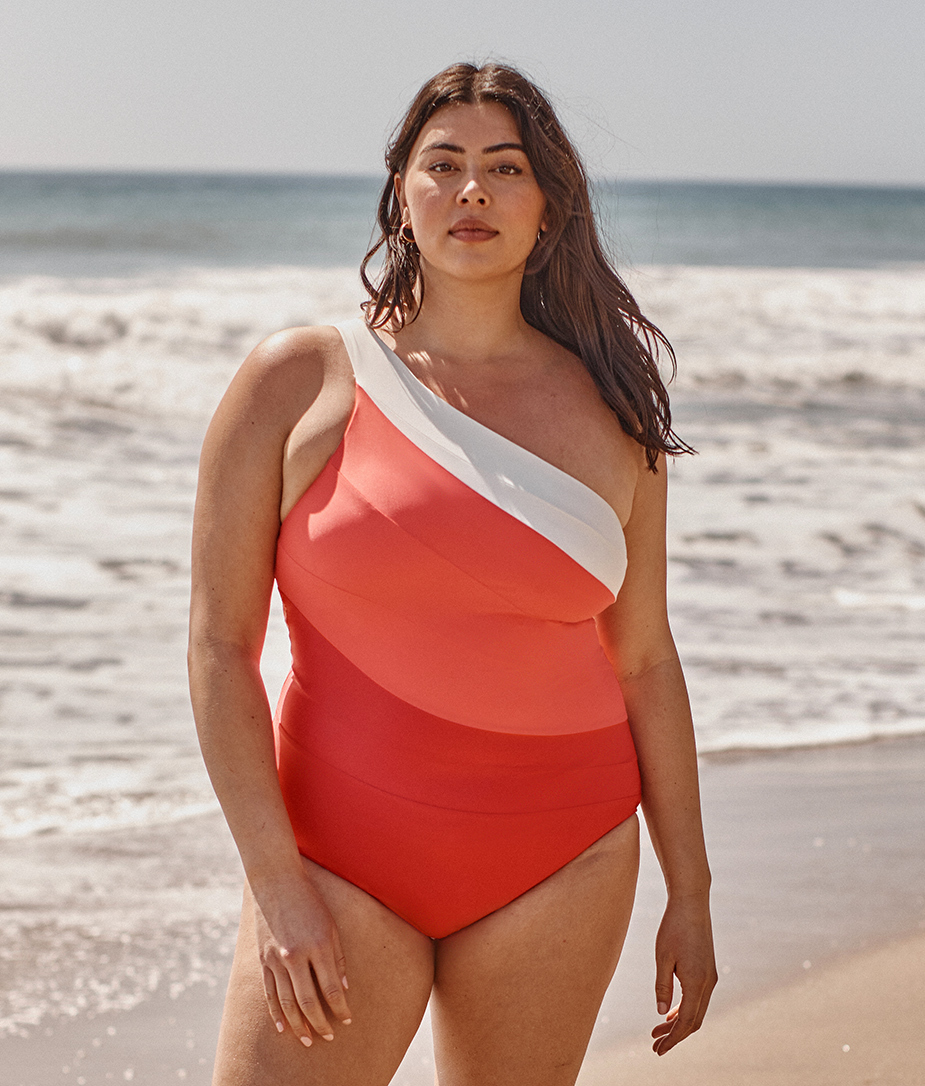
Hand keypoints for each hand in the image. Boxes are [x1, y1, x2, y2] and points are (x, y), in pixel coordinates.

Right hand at [250, 870, 352, 1045]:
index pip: (331, 988)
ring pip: (286, 1002)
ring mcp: (276, 959)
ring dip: (298, 1025)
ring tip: (308, 1039)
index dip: (340, 1008)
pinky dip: (276, 1012)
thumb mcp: (331, 925)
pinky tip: (283, 1027)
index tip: (347, 1020)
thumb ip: (338, 957)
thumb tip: (344, 988)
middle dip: (320, 1023)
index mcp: (317, 945)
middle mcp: (295, 955)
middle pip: (308, 1001)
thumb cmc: (309, 900)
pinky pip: (269, 993)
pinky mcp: (262, 959)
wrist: (276, 881)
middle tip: (328, 1037)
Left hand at [650, 892, 716, 1054]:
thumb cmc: (673, 927)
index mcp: (697, 982)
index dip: (672, 1039)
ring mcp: (710, 976)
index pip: (686, 1021)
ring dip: (679, 1022)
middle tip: (655, 1046)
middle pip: (694, 1021)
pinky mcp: (708, 970)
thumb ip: (662, 986)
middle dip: (675, 1035)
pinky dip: (685, 1009)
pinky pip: (698, 998)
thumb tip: (661, 1013)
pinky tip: (670, 1011)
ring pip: (697, 1010)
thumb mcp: (662, 957)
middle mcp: (708, 983)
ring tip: (658, 1031)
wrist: (691, 903)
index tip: (658, 1050)